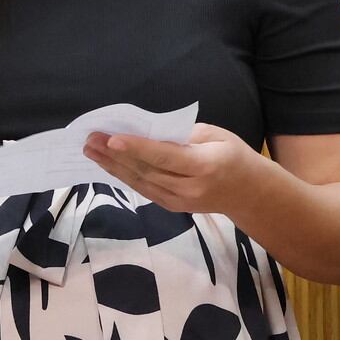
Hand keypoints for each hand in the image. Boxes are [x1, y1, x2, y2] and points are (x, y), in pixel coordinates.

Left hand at [83, 123, 268, 214]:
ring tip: (91, 151)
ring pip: (141, 182)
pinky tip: (108, 165)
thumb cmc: (234, 155)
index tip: (111, 138)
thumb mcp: (216, 135)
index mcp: (204, 166)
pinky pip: (144, 190)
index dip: (137, 148)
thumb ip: (183, 135)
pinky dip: (124, 176)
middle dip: (115, 155)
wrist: (249, 193)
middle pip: (147, 170)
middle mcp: (190, 187)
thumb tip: (149, 132)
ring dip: (113, 166)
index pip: (164, 156)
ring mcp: (180, 201)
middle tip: (90, 139)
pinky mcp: (173, 207)